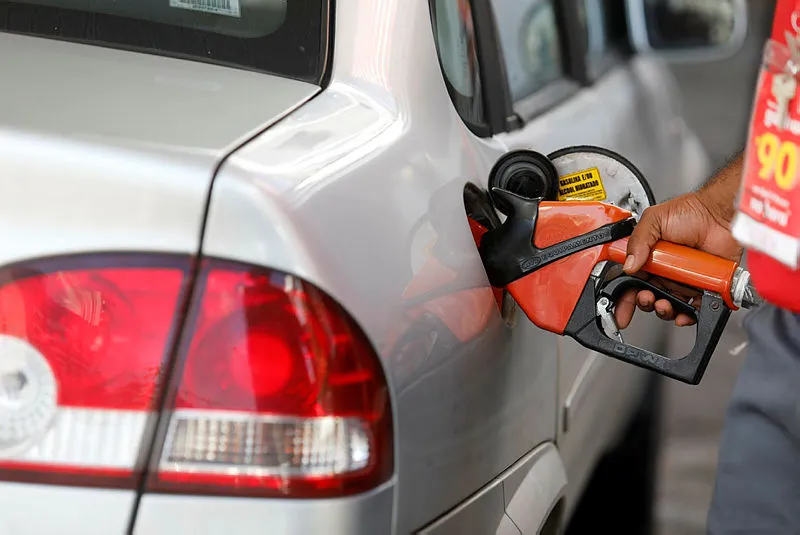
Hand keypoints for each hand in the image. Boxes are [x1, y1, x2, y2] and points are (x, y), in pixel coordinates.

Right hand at [614, 190, 742, 328]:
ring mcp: (685, 279)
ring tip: (664, 304)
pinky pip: (696, 307)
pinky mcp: (704, 286)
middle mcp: (666, 270)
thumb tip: (628, 265)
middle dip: (645, 302)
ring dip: (665, 310)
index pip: (632, 282)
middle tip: (647, 298)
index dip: (624, 297)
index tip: (620, 309)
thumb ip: (637, 241)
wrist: (721, 215)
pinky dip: (689, 315)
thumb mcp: (654, 220)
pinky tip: (684, 313)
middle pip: (650, 296)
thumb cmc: (691, 212)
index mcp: (650, 257)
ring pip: (671, 305)